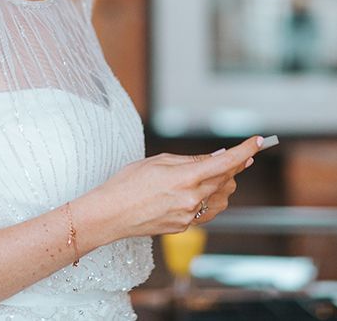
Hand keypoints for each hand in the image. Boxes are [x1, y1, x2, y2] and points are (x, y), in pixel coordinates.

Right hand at [95, 136, 262, 238]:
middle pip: (227, 180)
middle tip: (233, 157)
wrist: (111, 214)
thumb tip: (217, 157)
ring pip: (222, 198)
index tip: (258, 141)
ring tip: (207, 175)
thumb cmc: (127, 183)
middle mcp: (192, 198)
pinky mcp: (185, 227)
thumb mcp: (157, 161)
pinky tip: (196, 193)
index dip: (244, 150)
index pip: (225, 162)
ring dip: (223, 184)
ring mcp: (190, 215)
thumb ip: (190, 160)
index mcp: (185, 177)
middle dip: (233, 167)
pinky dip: (210, 199)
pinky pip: (208, 211)